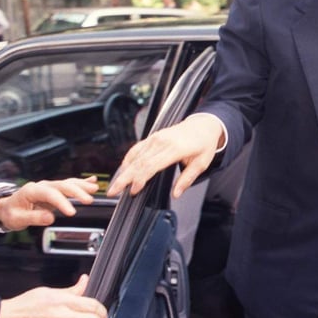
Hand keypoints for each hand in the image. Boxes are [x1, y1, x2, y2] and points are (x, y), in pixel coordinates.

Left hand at [0, 176, 97, 230]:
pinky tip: (92, 181)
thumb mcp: (17, 219)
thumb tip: (50, 218)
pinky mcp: (54, 192)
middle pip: (62, 185)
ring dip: (82, 186)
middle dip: (77, 192)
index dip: (62, 202)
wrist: (7, 208)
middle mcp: (42, 186)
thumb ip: (33, 218)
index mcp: (32, 191)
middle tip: (89, 200)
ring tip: (94, 189)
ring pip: (67, 183)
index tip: (72, 212)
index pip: (50, 194)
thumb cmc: (11, 213)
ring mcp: (49, 187)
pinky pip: (69, 185)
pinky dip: (81, 183)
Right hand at [107, 115, 222, 198]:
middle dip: (124, 178)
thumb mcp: (201, 163)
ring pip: (135, 156)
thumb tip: (176, 193)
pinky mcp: (153, 137)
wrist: (203, 124)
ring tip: (115, 184)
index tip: (134, 191)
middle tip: (114, 191)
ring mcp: (156, 138)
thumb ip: (187, 179)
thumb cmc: (204, 143)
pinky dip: (128, 159)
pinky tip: (123, 169)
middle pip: (138, 162)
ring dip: (124, 171)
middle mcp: (162, 142)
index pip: (151, 165)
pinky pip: (137, 148)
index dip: (140, 179)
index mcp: (174, 149)